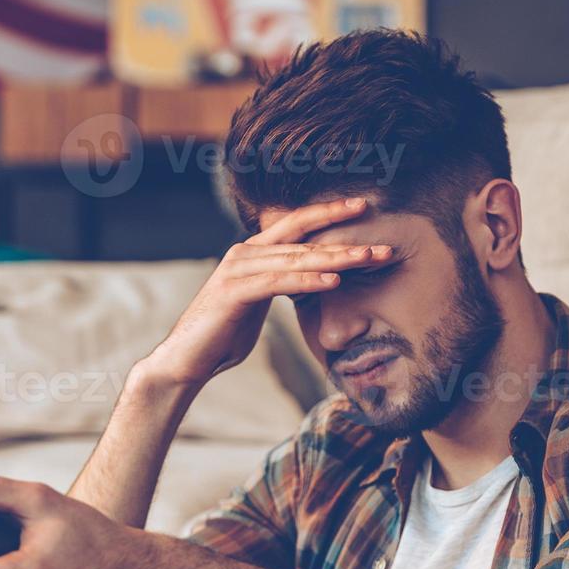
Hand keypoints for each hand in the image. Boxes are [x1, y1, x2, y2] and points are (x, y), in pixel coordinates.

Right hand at [141, 196, 390, 385]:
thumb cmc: (223, 336)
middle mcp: (244, 253)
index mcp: (252, 252)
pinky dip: (307, 280)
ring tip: (368, 257)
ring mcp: (237, 270)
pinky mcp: (233, 292)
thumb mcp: (258, 302)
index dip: (330, 213)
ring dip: (336, 257)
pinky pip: (278, 282)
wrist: (186, 360)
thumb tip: (307, 279)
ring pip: (295, 258)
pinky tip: (333, 280)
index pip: (297, 225)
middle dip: (345, 236)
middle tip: (382, 241)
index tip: (364, 207)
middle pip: (303, 238)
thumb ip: (278, 284)